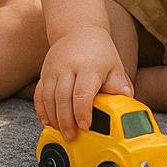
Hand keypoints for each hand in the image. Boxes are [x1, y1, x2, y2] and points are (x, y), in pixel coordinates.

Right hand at [33, 27, 132, 141]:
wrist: (78, 30)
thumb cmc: (100, 53)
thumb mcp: (114, 66)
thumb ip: (119, 84)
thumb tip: (127, 98)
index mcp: (88, 68)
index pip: (83, 92)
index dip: (82, 111)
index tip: (85, 125)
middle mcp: (68, 68)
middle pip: (62, 98)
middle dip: (66, 121)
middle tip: (71, 136)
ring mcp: (53, 70)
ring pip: (48, 98)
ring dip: (53, 118)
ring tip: (62, 132)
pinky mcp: (44, 73)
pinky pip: (38, 94)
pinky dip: (41, 110)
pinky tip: (47, 121)